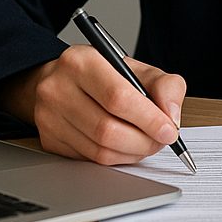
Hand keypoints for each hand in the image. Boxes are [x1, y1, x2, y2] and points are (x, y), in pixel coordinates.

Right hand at [0, 46, 185, 164]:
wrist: (60, 81)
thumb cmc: (103, 74)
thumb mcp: (137, 68)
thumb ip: (164, 86)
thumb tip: (172, 117)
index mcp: (81, 62)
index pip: (118, 97)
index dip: (148, 119)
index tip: (169, 130)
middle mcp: (58, 88)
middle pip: (108, 129)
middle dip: (144, 141)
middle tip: (161, 140)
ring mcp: (49, 117)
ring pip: (100, 150)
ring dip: (132, 153)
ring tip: (146, 143)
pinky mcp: (49, 140)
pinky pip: (91, 159)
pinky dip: (116, 158)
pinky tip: (126, 147)